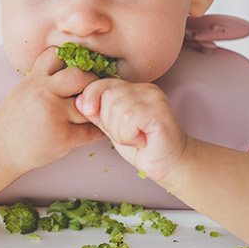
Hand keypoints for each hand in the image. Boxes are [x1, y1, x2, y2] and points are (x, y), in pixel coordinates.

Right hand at [0, 48, 105, 176]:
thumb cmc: (12, 122)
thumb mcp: (23, 90)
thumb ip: (45, 79)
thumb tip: (73, 70)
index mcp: (35, 79)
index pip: (59, 56)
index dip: (72, 61)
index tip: (80, 71)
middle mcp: (44, 92)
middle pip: (80, 76)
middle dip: (91, 83)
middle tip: (96, 92)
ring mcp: (54, 114)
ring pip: (89, 105)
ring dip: (96, 109)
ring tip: (97, 113)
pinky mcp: (62, 137)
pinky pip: (91, 131)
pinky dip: (98, 131)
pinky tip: (96, 130)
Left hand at [74, 79, 190, 182]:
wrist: (169, 164)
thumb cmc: (142, 147)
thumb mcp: (113, 127)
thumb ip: (98, 113)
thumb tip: (79, 101)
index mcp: (134, 89)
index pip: (101, 83)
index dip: (91, 98)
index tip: (91, 113)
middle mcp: (145, 89)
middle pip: (107, 95)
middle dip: (108, 121)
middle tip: (125, 134)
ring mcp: (154, 98)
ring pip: (117, 108)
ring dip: (119, 131)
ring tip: (134, 138)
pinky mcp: (159, 112)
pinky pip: (129, 118)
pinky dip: (128, 135)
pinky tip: (140, 140)